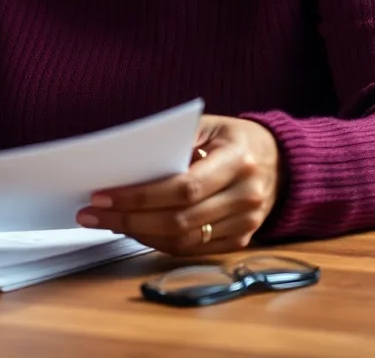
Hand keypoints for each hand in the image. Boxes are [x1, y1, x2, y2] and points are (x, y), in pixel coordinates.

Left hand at [75, 114, 279, 254]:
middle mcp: (246, 196)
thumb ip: (173, 143)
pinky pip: (192, 249)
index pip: (184, 187)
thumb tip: (126, 166)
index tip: (103, 194)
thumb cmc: (234, 138)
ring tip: (105, 221)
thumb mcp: (208, 125)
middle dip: (129, 218)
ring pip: (183, 240)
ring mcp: (246, 223)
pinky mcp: (241, 240)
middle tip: (92, 212)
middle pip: (179, 219)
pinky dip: (158, 242)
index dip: (141, 195)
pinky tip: (134, 229)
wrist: (281, 160)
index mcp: (238, 160)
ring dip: (138, 233)